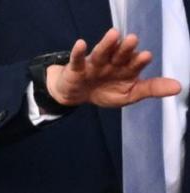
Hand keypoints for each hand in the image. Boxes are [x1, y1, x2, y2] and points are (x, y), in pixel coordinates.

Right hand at [45, 29, 181, 108]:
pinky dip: (78, 52)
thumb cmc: (106, 91)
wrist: (78, 94)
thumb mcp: (130, 94)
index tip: (145, 56)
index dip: (139, 61)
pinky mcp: (77, 68)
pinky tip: (81, 44)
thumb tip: (179, 87)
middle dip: (125, 48)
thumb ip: (152, 88)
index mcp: (127, 68)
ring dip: (106, 44)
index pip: (135, 64)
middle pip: (120, 54)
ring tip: (113, 35)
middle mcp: (113, 63)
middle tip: (133, 40)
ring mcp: (95, 64)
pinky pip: (77, 59)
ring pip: (101, 53)